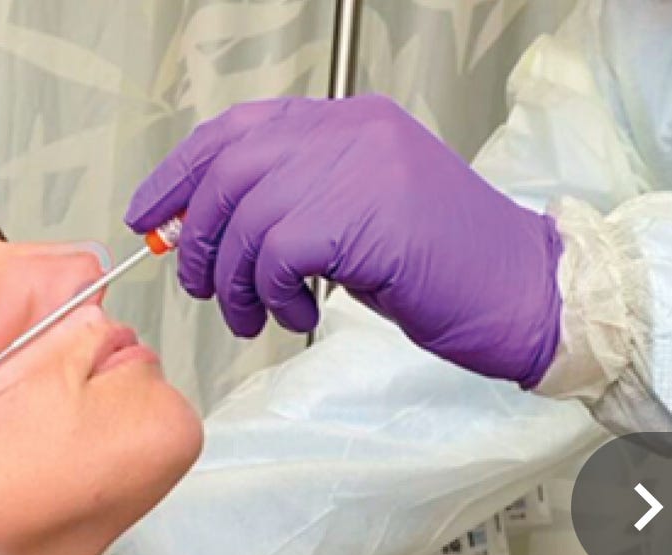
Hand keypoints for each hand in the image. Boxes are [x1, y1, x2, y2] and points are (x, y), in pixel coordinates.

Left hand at [125, 95, 562, 386]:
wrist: (523, 291)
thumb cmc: (442, 266)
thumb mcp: (357, 216)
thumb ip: (292, 203)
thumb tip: (209, 227)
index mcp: (346, 122)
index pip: (235, 130)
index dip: (179, 174)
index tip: (149, 215)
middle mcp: (349, 132)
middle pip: (229, 172)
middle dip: (200, 239)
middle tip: (202, 285)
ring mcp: (360, 167)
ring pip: (247, 219)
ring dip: (236, 282)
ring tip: (254, 315)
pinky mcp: (365, 216)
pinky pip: (278, 254)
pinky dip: (274, 294)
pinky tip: (297, 313)